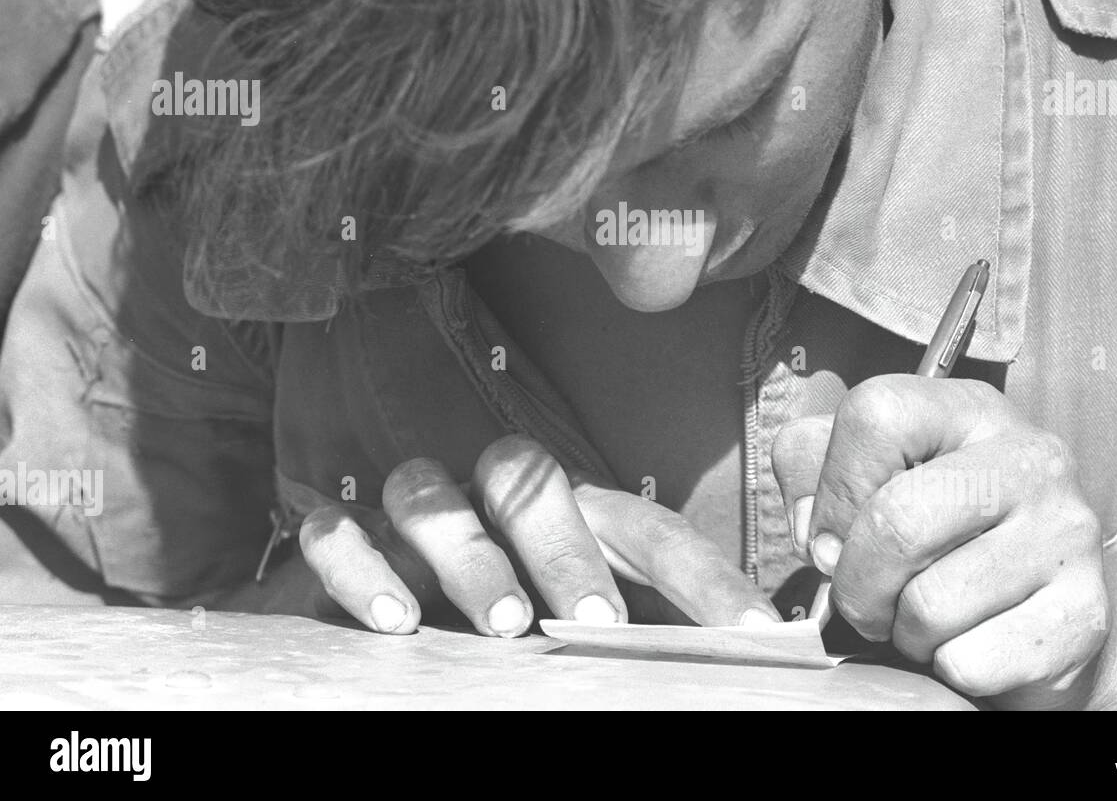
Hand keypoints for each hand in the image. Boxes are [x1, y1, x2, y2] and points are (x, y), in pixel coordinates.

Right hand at [279, 434, 777, 636]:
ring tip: (501, 625)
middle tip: (595, 623)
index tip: (756, 636)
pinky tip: (392, 618)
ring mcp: (415, 517)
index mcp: (572, 515)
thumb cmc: (503, 612)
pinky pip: (337, 530)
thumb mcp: (578, 615)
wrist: (384, 600)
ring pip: (431, 495)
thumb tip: (749, 656)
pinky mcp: (342, 537)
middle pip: (530, 484)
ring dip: (468, 553)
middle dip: (567, 551)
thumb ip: (643, 627)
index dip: (703, 577)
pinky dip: (359, 565)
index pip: (647, 530)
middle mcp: (493, 502)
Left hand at [772, 375, 1109, 708]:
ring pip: (929, 605)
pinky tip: (967, 639)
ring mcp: (1066, 537)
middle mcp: (1030, 460)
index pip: (876, 416)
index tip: (834, 529)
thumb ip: (809, 466)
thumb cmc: (939, 533)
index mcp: (970, 410)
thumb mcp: (868, 471)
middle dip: (856, 580)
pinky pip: (968, 662)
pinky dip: (947, 667)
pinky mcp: (1084, 618)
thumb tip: (812, 529)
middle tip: (864, 597)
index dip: (833, 486)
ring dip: (903, 630)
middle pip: (897, 520)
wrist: (1050, 604)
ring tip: (924, 614)